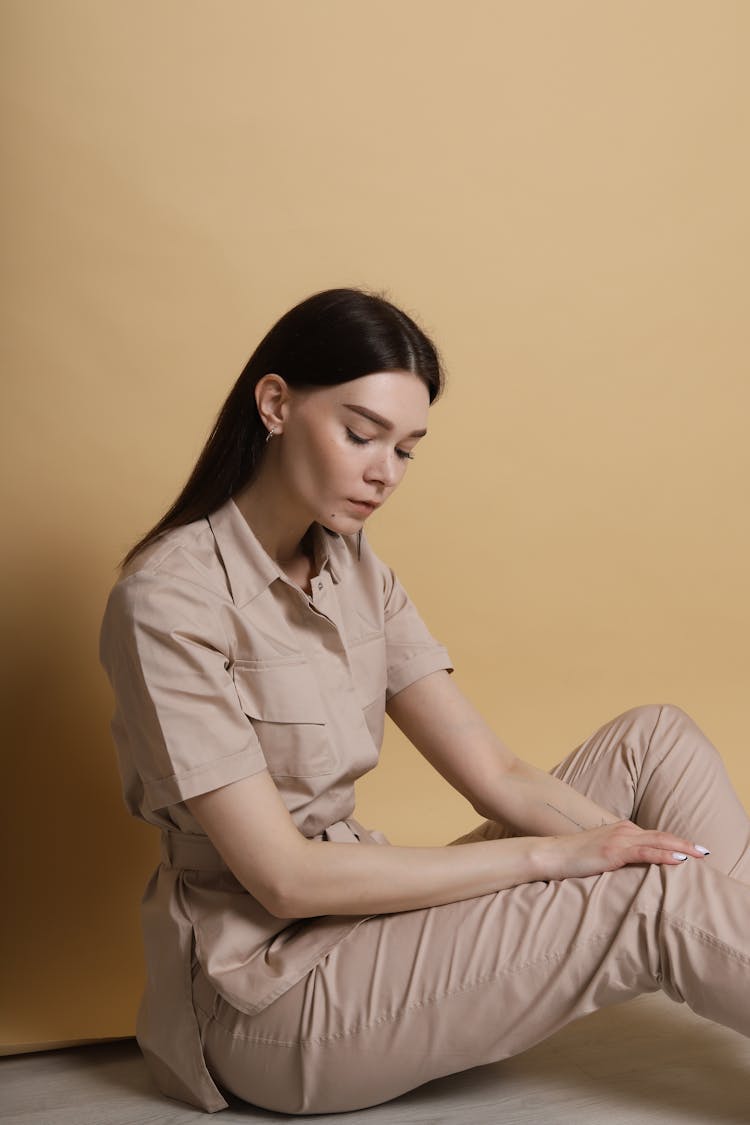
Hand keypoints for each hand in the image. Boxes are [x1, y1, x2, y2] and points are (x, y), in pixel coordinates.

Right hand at [539, 819, 708, 881]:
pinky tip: (679, 860)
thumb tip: (634, 866)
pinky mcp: (615, 851)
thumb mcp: (601, 853)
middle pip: (663, 836)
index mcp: (622, 829)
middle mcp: (624, 829)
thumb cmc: (575, 857)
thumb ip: (620, 854)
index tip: (694, 849)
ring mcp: (620, 839)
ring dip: (682, 848)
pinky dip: (665, 855)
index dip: (676, 842)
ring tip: (700, 855)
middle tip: (706, 852)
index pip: (656, 835)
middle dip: (686, 843)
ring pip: (659, 842)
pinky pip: (646, 852)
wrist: (553, 855)